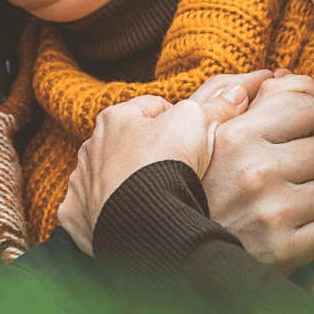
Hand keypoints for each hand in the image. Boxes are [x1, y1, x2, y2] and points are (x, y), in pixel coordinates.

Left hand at [56, 71, 269, 254]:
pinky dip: (107, 213)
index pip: (153, 108)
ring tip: (157, 197)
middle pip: (128, 143)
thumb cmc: (166, 163)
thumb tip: (237, 93)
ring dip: (126, 182)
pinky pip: (91, 210)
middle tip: (179, 170)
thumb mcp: (197, 123)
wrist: (142, 220)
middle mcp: (91, 147)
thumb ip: (216, 106)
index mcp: (115, 117)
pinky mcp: (76, 215)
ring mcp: (81, 183)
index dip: (179, 120)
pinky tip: (129, 219)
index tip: (194, 137)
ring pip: (108, 176)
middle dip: (150, 152)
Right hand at [204, 70, 313, 271]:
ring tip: (292, 199)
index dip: (309, 114)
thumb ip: (232, 95)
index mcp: (234, 135)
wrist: (172, 254)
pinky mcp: (285, 251)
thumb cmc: (190, 186)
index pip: (305, 104)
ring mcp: (272, 212)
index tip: (305, 126)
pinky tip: (295, 227)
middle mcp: (255, 170)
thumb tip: (280, 74)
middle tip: (291, 170)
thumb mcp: (197, 133)